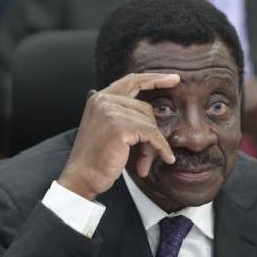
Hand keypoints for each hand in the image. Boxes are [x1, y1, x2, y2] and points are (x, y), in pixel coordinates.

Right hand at [58, 73, 179, 200]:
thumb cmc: (97, 158)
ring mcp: (110, 111)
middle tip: (154, 152)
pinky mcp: (119, 126)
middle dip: (152, 131)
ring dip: (153, 144)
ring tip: (145, 162)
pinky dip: (161, 147)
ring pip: (149, 122)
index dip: (155, 79)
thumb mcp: (111, 130)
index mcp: (100, 98)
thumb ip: (128, 117)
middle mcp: (103, 100)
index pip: (132, 81)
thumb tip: (161, 115)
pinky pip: (152, 134)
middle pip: (145, 108)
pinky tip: (167, 158)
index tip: (175, 79)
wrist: (81, 177)